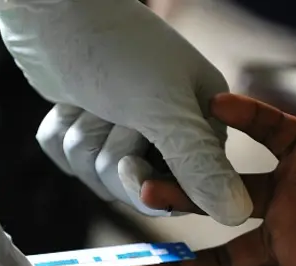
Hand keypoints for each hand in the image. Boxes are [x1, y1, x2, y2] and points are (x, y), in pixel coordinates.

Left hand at [0, 0, 251, 224]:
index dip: (148, 186)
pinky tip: (69, 102)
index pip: (181, 191)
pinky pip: (66, 157)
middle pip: (132, 189)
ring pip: (94, 173)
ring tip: (89, 100)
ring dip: (82, 138)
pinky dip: (60, 132)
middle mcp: (169, 129)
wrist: (55, 6)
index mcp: (202, 123)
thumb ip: (199, 164)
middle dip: (108, 155)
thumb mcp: (163, 109)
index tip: (129, 165)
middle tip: (108, 112)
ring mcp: (125, 127)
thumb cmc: (118, 50)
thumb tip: (240, 214)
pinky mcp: (90, 123)